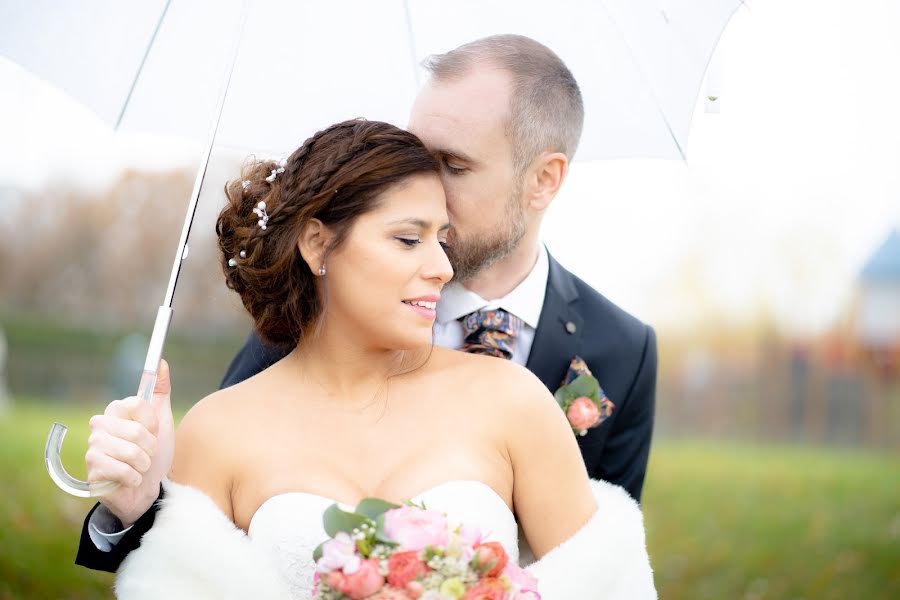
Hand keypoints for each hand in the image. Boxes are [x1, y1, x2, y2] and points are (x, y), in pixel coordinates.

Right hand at [85, 359, 174, 526]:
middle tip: (148, 453)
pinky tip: (131, 479)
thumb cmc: (155, 453)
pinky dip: (134, 477)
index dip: (151, 422)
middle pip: (134, 429)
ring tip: (140, 467)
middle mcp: (100, 426)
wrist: (150, 489)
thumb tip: (161, 362)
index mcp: (116, 411)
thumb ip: (161, 391)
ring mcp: (93, 447)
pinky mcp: (92, 469)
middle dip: (150, 446)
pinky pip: (120, 469)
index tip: (153, 431)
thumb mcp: (163, 420)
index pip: (136, 404)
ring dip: (144, 463)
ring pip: (129, 451)